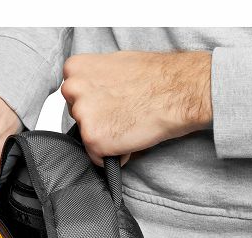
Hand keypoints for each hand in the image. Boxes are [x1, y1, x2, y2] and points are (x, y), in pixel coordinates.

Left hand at [61, 51, 211, 165]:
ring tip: (129, 124)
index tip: (111, 103)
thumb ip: (94, 80)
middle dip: (98, 121)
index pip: (74, 98)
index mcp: (74, 68)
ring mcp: (82, 115)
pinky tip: (130, 138)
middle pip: (78, 118)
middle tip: (123, 114)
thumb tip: (92, 94)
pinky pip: (97, 157)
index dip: (95, 105)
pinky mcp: (93, 139)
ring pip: (88, 138)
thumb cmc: (154, 77)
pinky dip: (113, 155)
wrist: (179, 90)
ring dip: (107, 138)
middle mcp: (72, 90)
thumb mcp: (114, 65)